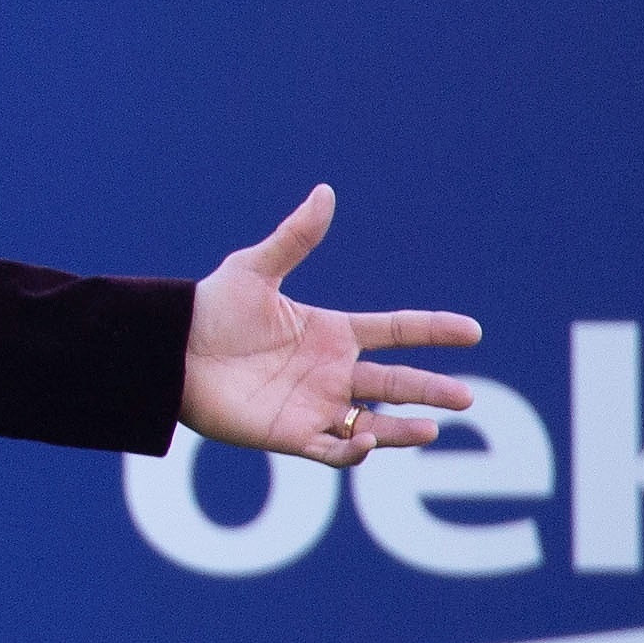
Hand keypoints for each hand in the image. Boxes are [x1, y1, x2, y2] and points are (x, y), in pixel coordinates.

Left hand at [180, 185, 479, 467]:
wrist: (171, 351)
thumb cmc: (211, 309)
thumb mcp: (255, 269)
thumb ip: (295, 239)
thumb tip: (325, 192)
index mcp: (330, 331)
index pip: (394, 331)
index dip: (432, 330)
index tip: (472, 331)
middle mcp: (331, 371)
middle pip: (395, 382)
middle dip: (431, 390)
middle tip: (466, 398)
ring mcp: (315, 405)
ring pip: (374, 422)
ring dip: (403, 429)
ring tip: (432, 428)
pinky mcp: (292, 435)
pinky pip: (334, 450)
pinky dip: (355, 450)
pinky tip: (366, 440)